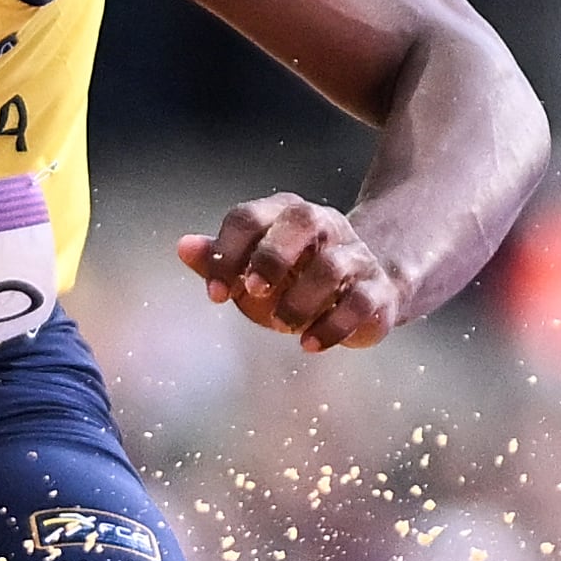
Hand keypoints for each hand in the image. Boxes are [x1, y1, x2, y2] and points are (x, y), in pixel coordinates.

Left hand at [177, 197, 402, 353]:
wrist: (361, 293)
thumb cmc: (292, 280)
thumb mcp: (249, 271)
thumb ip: (217, 260)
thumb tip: (183, 246)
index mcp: (284, 215)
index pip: (250, 217)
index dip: (228, 252)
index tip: (215, 294)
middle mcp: (324, 226)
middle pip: (302, 220)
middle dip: (272, 257)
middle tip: (252, 292)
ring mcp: (355, 256)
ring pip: (332, 266)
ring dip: (300, 300)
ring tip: (281, 325)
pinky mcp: (378, 290)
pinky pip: (360, 303)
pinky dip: (331, 327)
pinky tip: (308, 345)